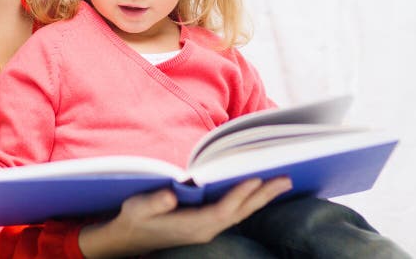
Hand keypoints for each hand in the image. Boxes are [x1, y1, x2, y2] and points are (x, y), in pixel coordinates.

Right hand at [78, 176, 291, 257]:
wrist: (129, 238)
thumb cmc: (135, 218)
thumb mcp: (139, 207)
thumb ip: (155, 202)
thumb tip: (171, 195)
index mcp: (193, 225)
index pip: (224, 210)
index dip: (240, 194)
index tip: (256, 178)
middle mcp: (206, 230)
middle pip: (241, 212)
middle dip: (263, 195)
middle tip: (286, 179)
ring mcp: (208, 229)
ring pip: (241, 213)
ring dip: (261, 198)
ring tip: (281, 182)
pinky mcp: (207, 225)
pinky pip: (235, 213)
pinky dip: (249, 201)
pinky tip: (259, 192)